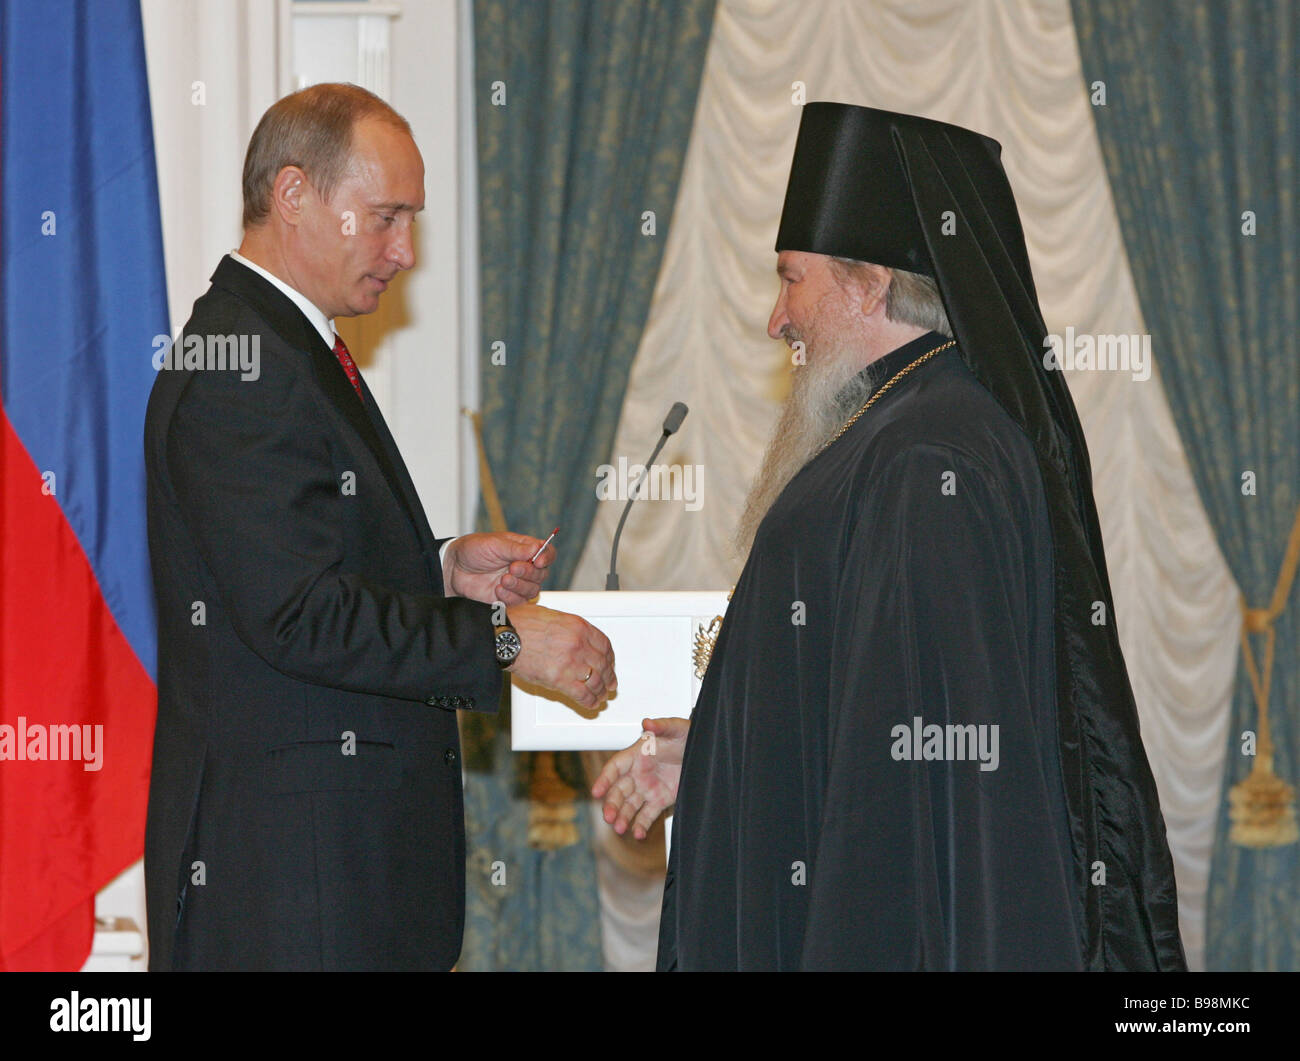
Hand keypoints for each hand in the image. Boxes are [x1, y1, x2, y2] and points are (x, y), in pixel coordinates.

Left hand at [443, 531, 554, 604]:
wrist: (454, 569)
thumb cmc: (473, 550)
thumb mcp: (494, 544)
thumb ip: (516, 548)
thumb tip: (537, 548)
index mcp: (524, 549)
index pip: (547, 553)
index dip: (547, 557)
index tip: (538, 561)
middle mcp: (524, 566)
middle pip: (542, 574)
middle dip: (529, 572)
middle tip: (512, 568)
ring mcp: (517, 583)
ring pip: (533, 590)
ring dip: (519, 586)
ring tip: (503, 580)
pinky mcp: (509, 598)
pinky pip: (519, 601)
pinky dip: (510, 597)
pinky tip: (497, 590)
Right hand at [505, 603, 615, 708]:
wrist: (504, 636)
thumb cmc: (520, 624)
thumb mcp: (553, 616)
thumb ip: (570, 629)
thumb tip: (578, 640)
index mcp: (578, 626)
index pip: (605, 645)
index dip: (610, 658)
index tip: (610, 664)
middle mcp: (578, 643)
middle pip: (603, 664)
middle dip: (608, 677)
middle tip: (610, 683)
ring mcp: (570, 662)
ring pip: (596, 681)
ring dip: (601, 691)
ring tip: (601, 696)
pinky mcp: (559, 679)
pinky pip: (582, 694)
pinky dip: (590, 701)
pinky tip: (591, 703)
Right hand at [592, 717, 688, 839]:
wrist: (704, 751)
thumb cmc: (686, 735)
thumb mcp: (677, 728)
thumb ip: (662, 725)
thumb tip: (647, 722)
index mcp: (637, 754)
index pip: (615, 767)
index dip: (604, 779)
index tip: (596, 791)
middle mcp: (639, 773)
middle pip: (619, 790)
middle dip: (611, 804)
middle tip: (608, 817)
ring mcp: (648, 788)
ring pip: (630, 805)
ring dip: (623, 817)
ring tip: (620, 829)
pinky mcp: (660, 800)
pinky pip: (647, 815)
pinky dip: (641, 825)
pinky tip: (638, 834)